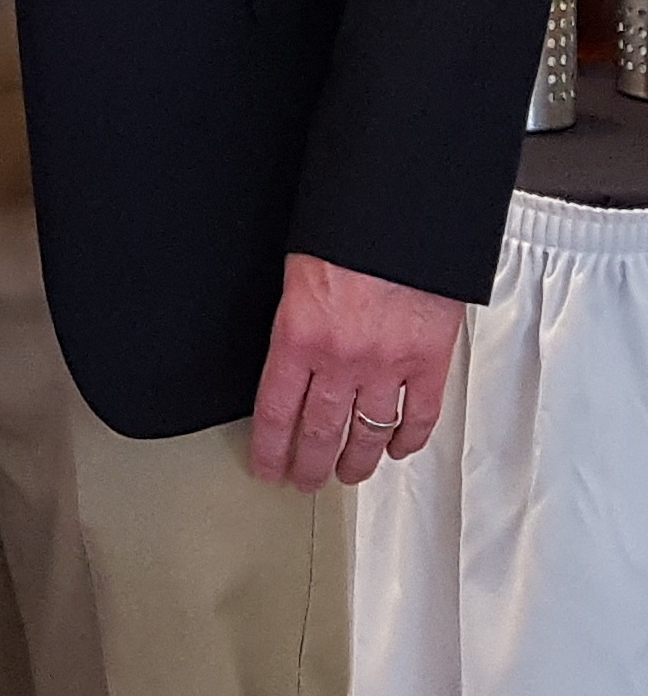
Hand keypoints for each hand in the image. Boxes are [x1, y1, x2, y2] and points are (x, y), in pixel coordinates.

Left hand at [249, 252, 464, 489]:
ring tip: (347, 474)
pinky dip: (406, 438)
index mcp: (298, 334)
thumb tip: (290, 357)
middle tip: (303, 480)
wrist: (401, 216)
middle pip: (320, 430)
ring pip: (368, 431)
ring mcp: (387, 365)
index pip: (275, 409)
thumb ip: (294, 322)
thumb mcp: (296, 274)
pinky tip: (396, 448)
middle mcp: (341, 359)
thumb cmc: (346, 232)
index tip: (266, 466)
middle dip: (309, 463)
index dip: (270, 446)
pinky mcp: (428, 362)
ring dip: (356, 460)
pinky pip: (418, 416)